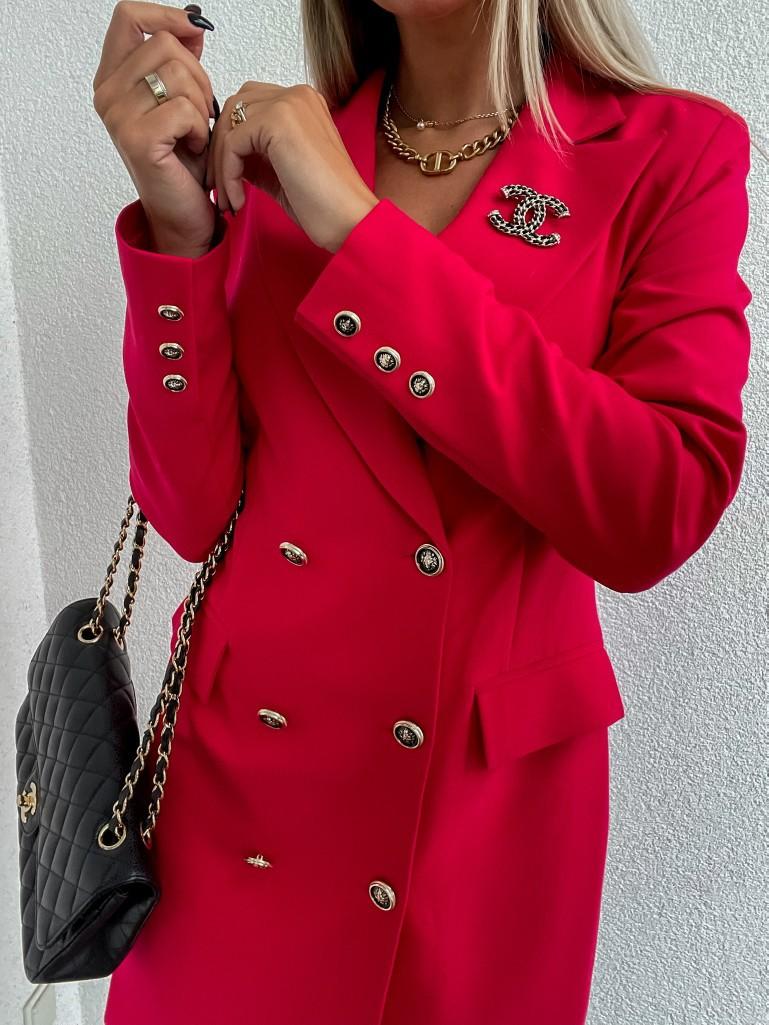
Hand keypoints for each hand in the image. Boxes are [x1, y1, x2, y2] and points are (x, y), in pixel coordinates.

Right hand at [94, 1, 217, 256]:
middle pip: (165, 44)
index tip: (194, 29)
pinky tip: (195, 147)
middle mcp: (107, 94)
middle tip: (200, 113)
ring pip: (179, 74)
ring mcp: (118, 116)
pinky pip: (185, 109)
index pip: (130, 17)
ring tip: (196, 133)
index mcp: (112, 78)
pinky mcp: (137, 139)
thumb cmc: (183, 161)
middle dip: (198, 75)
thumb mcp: (183, 100)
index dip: (166, 15)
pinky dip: (201, 128)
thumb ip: (181, 61)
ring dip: (202, 105)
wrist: (183, 213)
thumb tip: (192, 22)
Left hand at [207, 82, 378, 251]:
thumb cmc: (324, 204)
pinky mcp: (277, 121)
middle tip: (218, 189)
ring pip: (229, 124)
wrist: (349, 220)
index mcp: (302, 103)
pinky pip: (232, 144)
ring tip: (227, 200)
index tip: (226, 180)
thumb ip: (257, 156)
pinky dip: (228, 174)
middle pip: (234, 109)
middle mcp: (296, 95)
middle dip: (219, 150)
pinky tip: (239, 200)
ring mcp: (288, 104)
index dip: (231, 142)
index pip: (248, 107)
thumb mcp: (282, 173)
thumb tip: (227, 155)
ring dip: (220, 165)